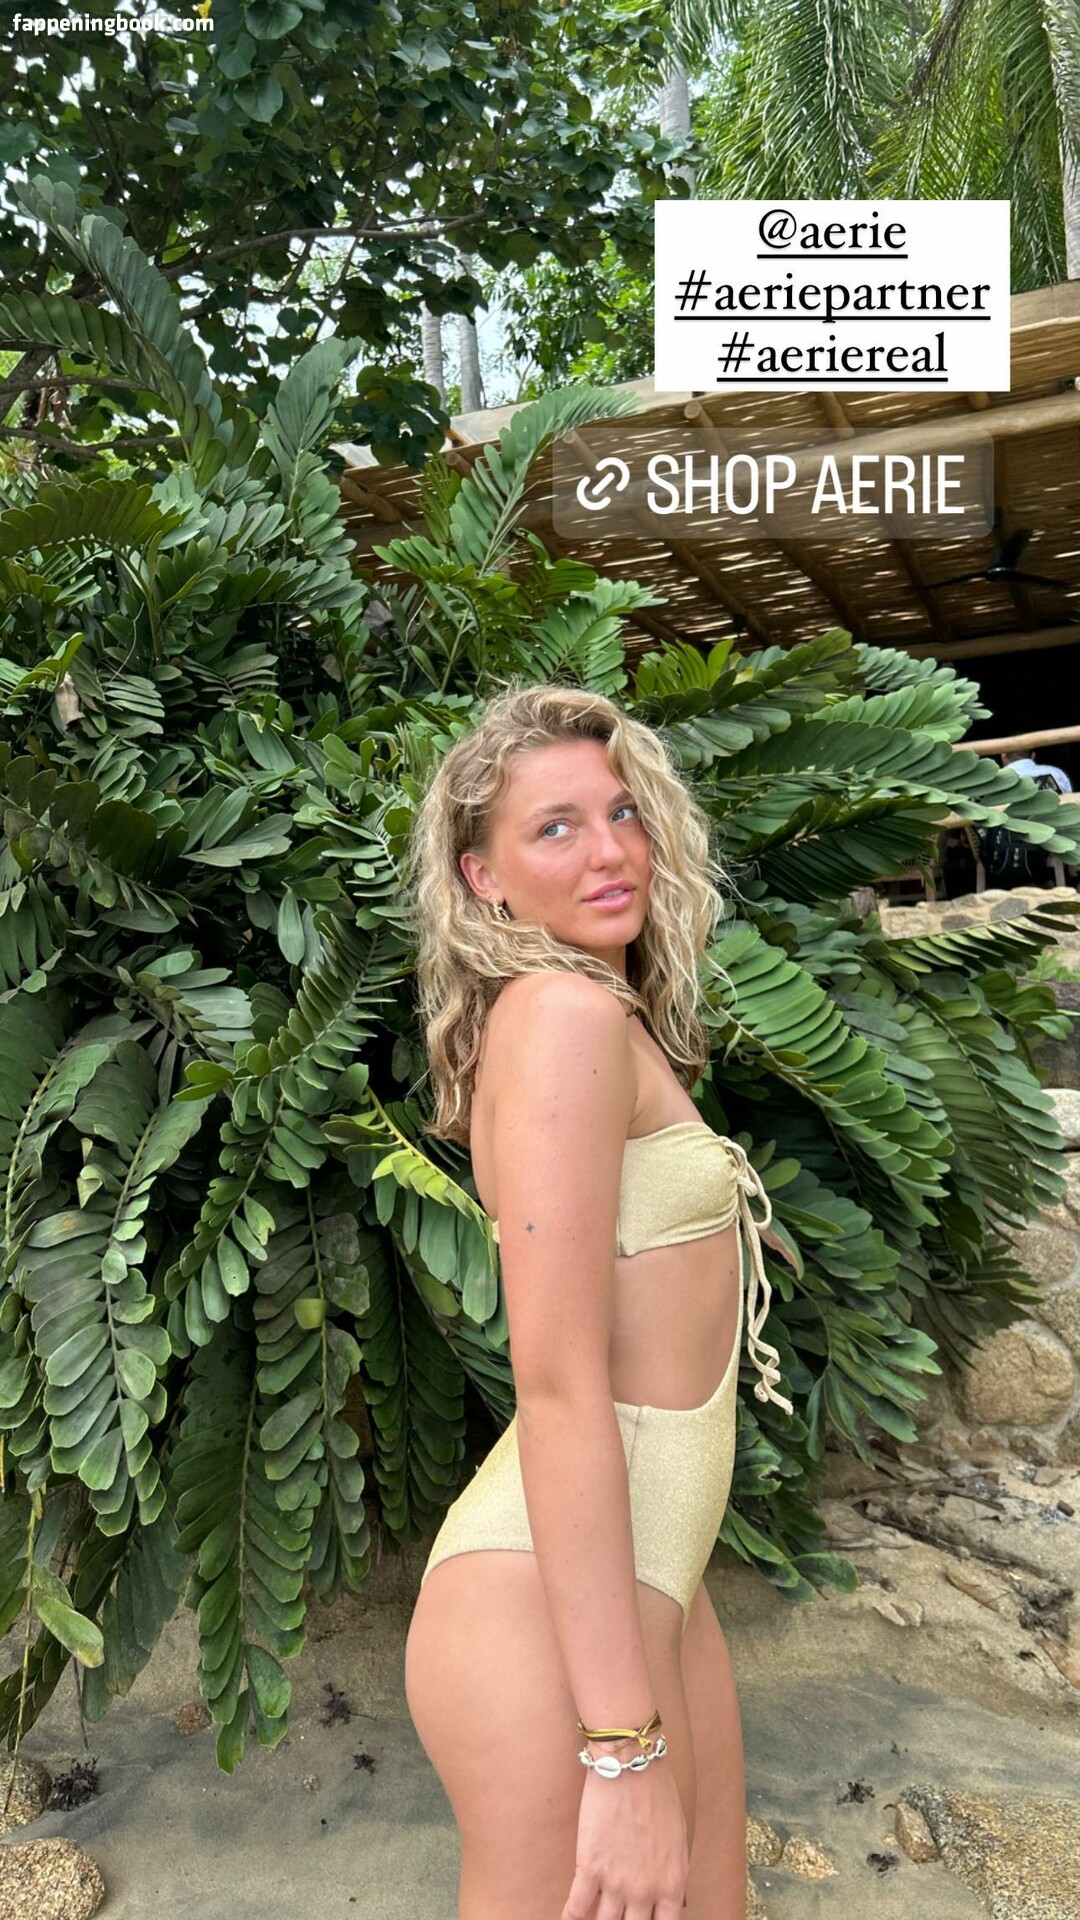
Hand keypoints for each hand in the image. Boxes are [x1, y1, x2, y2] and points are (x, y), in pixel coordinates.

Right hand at [562, 1750, 689, 1918]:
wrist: (630, 1765)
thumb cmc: (658, 1793)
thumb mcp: (678, 1839)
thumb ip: (673, 1873)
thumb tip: (672, 1898)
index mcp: (672, 1882)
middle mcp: (645, 1890)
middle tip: (619, 1916)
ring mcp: (616, 1883)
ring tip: (595, 1918)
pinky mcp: (589, 1868)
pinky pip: (576, 1907)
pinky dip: (570, 1918)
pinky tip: (568, 1919)